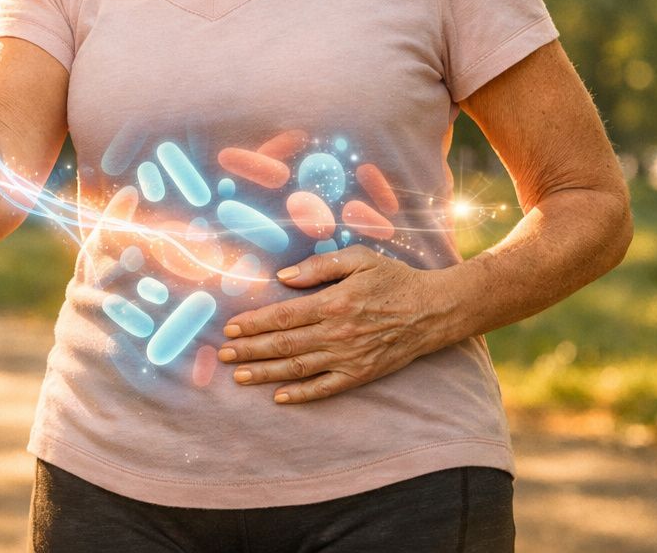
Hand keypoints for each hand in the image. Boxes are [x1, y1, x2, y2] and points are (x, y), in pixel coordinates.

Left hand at [217, 245, 456, 403]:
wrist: (433, 310)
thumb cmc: (394, 279)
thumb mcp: (359, 259)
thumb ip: (319, 266)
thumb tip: (283, 276)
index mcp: (333, 302)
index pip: (283, 316)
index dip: (253, 323)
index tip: (230, 328)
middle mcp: (337, 333)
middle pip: (283, 344)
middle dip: (249, 350)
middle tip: (223, 355)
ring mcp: (348, 357)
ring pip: (298, 368)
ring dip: (265, 373)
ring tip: (239, 376)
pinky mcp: (360, 374)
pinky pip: (325, 388)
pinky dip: (301, 395)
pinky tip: (279, 398)